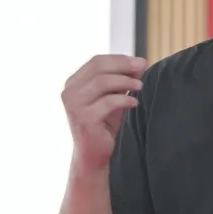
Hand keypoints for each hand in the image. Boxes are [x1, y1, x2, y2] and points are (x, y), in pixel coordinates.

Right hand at [61, 54, 146, 169]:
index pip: (96, 61)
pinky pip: (108, 102)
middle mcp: (69, 92)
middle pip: (99, 67)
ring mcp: (74, 105)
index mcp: (73, 83)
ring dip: (125, 81)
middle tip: (143, 68)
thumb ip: (122, 80)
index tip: (139, 62)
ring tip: (140, 86)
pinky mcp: (84, 119)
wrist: (94, 155)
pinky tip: (134, 102)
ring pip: (102, 82)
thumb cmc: (103, 125)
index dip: (120, 59)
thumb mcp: (113, 97)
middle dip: (124, 65)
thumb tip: (141, 63)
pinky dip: (125, 99)